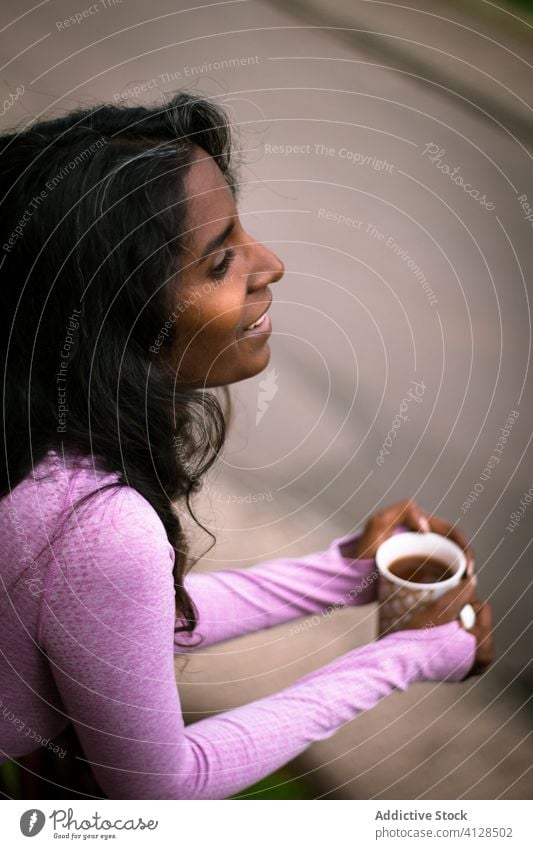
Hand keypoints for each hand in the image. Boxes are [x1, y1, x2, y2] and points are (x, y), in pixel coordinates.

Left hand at [345, 499, 474, 576]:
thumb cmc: (363, 547)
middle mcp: (424, 536)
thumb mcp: (378, 524)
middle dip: (468, 560)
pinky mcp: (418, 568)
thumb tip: (427, 527)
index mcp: (420, 522)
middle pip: (455, 546)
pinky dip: (450, 581)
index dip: (464, 546)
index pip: (450, 531)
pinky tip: (453, 593)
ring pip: (450, 559)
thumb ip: (402, 512)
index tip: (466, 565)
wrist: (351, 570)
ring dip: (462, 571)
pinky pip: (440, 572)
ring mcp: (422, 552)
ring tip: (465, 587)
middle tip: (470, 579)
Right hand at [402, 577, 494, 677]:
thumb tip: (473, 579)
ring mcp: (472, 669)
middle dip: (462, 616)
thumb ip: (461, 592)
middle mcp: (483, 661)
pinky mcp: (460, 673)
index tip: (447, 609)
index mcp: (485, 645)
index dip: (464, 602)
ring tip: (438, 629)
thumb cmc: (420, 637)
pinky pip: (462, 648)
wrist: (401, 660)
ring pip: (469, 634)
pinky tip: (438, 640)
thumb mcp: (442, 608)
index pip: (483, 608)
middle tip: (441, 620)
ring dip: (457, 627)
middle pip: (477, 622)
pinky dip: (453, 641)